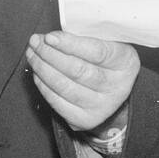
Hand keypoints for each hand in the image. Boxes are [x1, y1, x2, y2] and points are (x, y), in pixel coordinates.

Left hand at [25, 31, 139, 131]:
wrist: (113, 90)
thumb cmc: (105, 59)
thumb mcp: (106, 42)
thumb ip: (84, 37)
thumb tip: (48, 38)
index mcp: (126, 62)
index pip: (96, 52)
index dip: (70, 44)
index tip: (49, 37)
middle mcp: (118, 88)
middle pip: (77, 71)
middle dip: (50, 54)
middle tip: (34, 42)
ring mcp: (102, 107)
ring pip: (64, 87)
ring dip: (42, 68)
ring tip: (32, 54)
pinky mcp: (86, 120)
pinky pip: (58, 103)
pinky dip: (43, 86)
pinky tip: (37, 73)